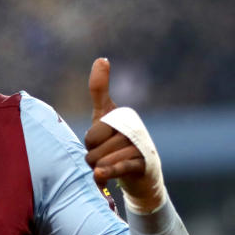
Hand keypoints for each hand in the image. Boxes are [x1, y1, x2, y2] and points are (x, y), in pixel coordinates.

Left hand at [83, 58, 160, 209]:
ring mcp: (139, 146)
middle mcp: (133, 128)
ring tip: (110, 168)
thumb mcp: (105, 116)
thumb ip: (100, 90)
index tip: (101, 144)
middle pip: (93, 147)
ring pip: (102, 159)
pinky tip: (99, 175)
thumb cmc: (118, 142)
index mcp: (123, 115)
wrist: (143, 175)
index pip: (91, 132)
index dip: (91, 143)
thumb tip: (101, 58)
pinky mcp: (143, 165)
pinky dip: (109, 171)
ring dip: (100, 169)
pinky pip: (120, 166)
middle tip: (106, 158)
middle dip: (93, 157)